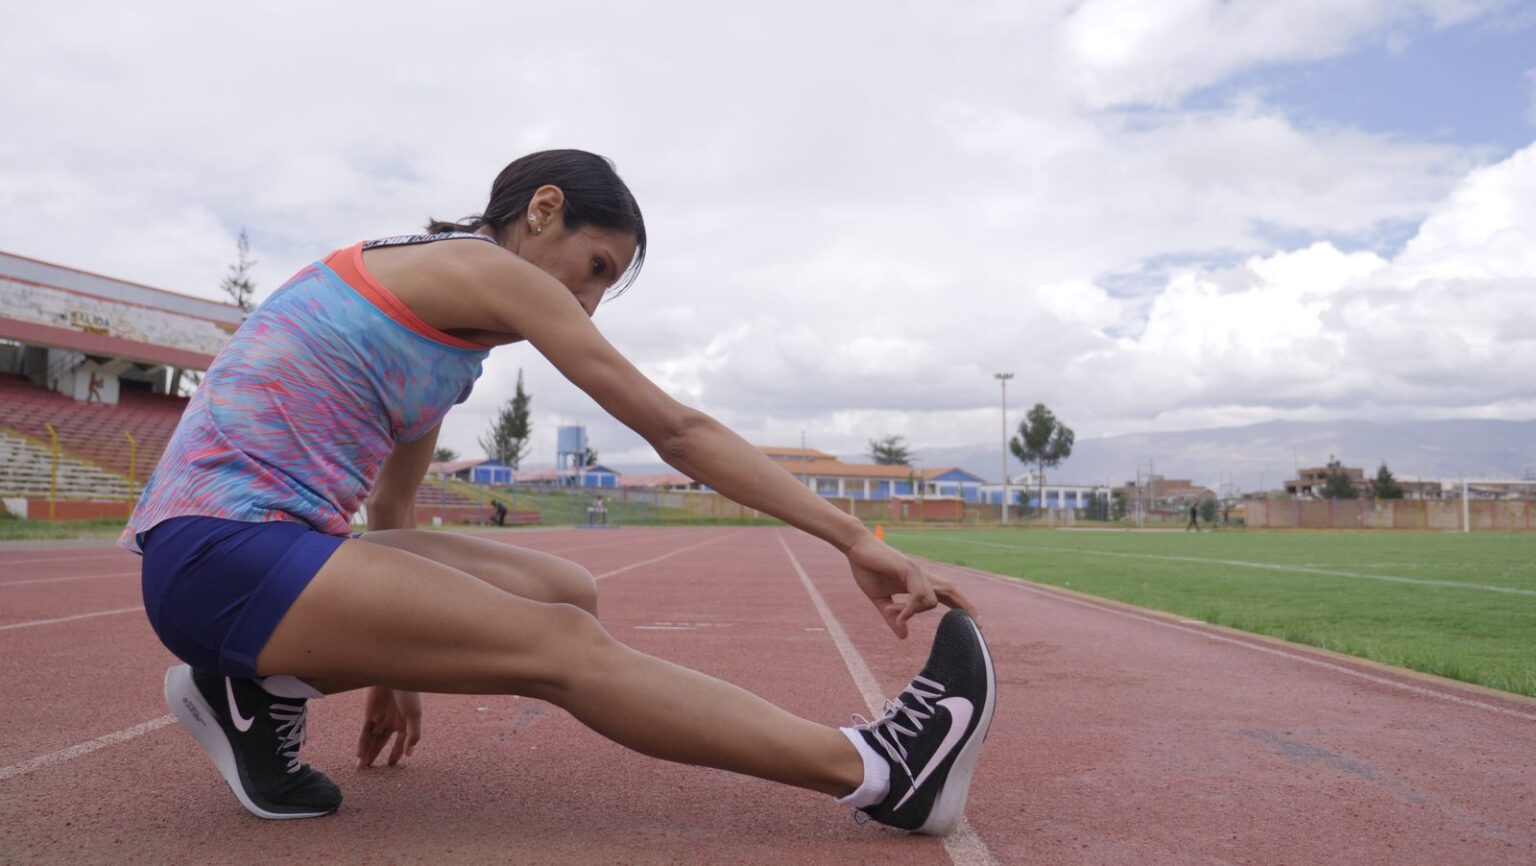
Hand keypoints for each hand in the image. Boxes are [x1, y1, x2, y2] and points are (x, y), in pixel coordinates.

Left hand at [355, 686, 421, 767]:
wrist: (393, 676)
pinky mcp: (369, 716)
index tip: (391, 766)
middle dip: (376, 756)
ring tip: (362, 767)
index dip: (396, 754)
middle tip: (371, 770)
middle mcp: (391, 724)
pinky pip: (364, 733)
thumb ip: (413, 734)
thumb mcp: (415, 715)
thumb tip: (410, 753)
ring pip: (371, 741)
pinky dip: (362, 744)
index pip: (400, 743)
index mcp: (404, 724)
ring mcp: (379, 720)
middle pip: (382, 743)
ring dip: (367, 753)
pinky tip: (360, 755)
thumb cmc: (408, 694)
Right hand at [846, 536, 978, 637]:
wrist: (855, 547)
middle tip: (979, 626)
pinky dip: (910, 608)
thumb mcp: (880, 600)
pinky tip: (895, 612)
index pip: (948, 595)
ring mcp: (917, 572)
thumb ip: (893, 617)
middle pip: (953, 590)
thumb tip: (904, 636)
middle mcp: (922, 576)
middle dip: (968, 607)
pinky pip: (918, 594)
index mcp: (918, 583)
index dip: (962, 608)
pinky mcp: (908, 569)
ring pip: (934, 599)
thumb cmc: (867, 568)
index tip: (974, 625)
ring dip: (917, 612)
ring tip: (897, 614)